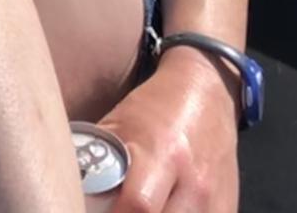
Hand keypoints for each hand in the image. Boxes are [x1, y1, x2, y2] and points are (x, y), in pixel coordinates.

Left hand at [101, 54, 239, 211]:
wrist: (207, 95)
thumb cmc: (155, 109)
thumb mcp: (118, 124)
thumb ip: (97, 159)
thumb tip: (69, 184)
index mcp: (162, 152)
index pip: (138, 204)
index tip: (97, 212)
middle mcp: (194, 182)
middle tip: (119, 209)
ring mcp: (215, 201)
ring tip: (138, 209)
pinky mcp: (228, 210)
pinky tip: (167, 210)